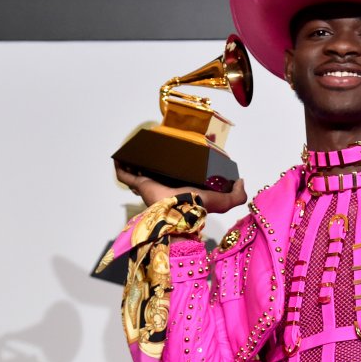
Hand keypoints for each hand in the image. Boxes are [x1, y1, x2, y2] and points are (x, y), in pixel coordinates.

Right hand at [114, 161, 247, 213]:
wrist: (181, 214)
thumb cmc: (201, 208)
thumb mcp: (225, 200)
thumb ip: (237, 193)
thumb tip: (241, 180)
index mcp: (184, 187)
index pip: (180, 174)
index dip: (180, 162)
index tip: (181, 148)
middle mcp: (166, 186)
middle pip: (159, 172)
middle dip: (155, 161)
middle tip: (155, 147)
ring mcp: (151, 185)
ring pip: (140, 172)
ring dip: (136, 162)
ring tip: (136, 149)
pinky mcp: (140, 184)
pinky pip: (125, 175)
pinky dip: (120, 166)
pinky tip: (119, 157)